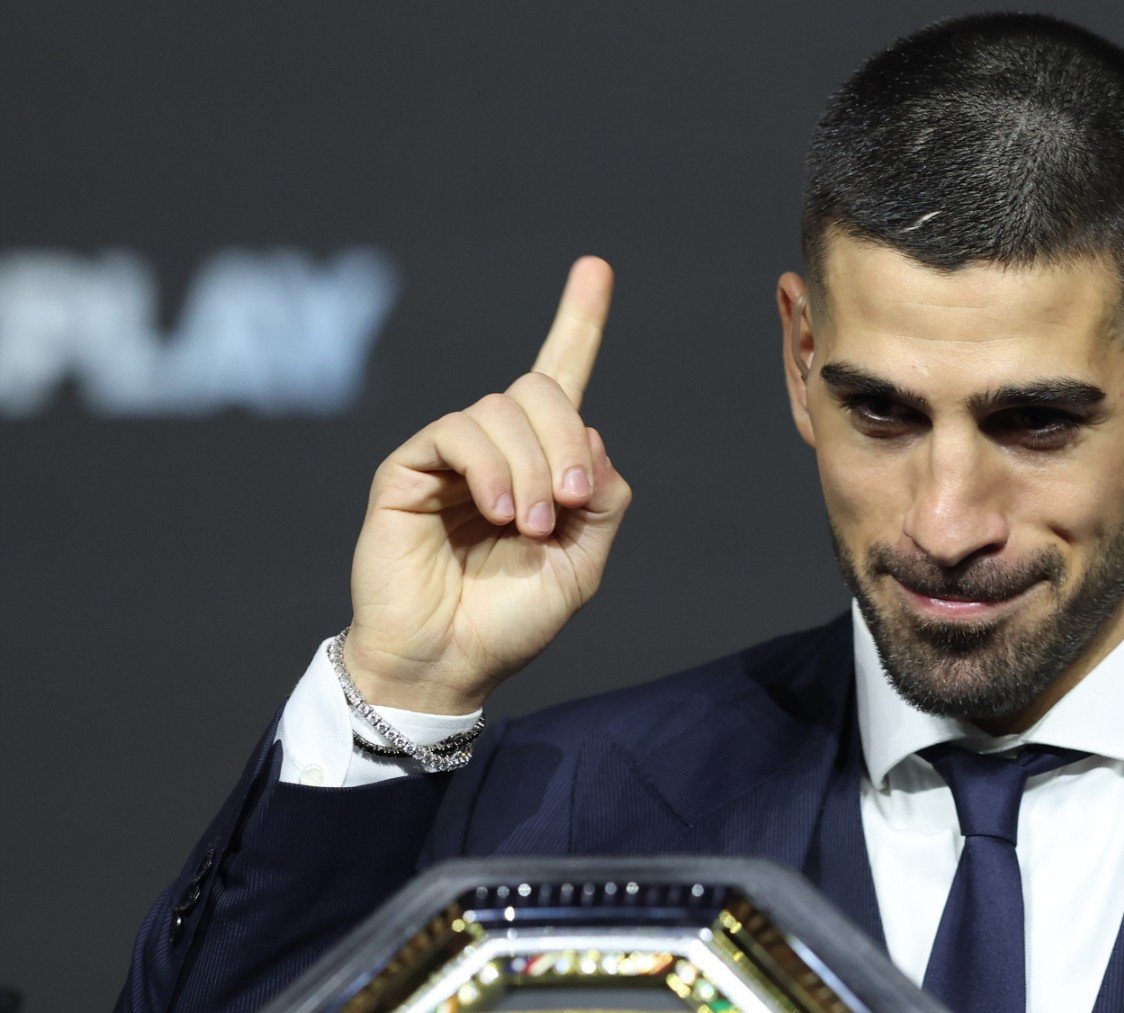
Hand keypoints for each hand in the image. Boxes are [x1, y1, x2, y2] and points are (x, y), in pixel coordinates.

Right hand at [341, 257, 630, 713]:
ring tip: (527, 526)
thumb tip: (589, 434)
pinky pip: (457, 432)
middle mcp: (495, 448)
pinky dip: (490, 469)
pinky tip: (497, 513)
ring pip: (502, 409)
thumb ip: (604, 495)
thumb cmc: (511, 619)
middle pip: (542, 389)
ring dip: (531, 467)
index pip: (562, 377)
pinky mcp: (408, 469)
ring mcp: (450, 455)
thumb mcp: (584, 560)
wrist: (450, 663)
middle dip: (568, 440)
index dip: (578, 320)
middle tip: (568, 504)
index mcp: (541, 462)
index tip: (595, 267)